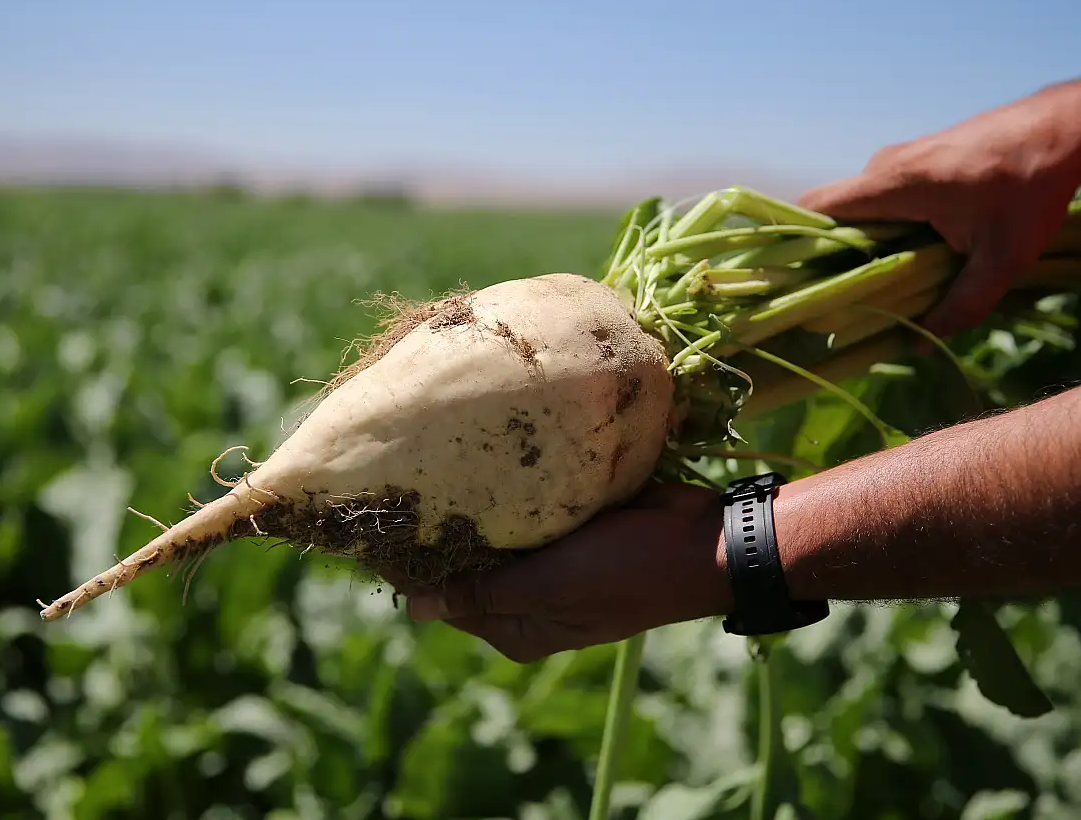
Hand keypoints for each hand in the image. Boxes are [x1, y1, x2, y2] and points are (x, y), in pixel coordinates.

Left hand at [395, 482, 731, 662]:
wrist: (707, 544)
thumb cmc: (625, 572)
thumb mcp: (548, 588)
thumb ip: (482, 594)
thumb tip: (412, 609)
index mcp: (518, 627)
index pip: (443, 598)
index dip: (408, 564)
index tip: (373, 522)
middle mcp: (528, 598)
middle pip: (465, 566)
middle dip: (438, 529)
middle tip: (396, 477)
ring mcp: (551, 560)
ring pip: (493, 532)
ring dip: (470, 504)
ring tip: (427, 459)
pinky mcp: (570, 525)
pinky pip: (525, 507)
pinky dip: (506, 489)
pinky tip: (477, 454)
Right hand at [798, 84, 1080, 335]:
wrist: (1067, 128)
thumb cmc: (1033, 188)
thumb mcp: (1003, 258)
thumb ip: (961, 305)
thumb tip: (921, 341)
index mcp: (893, 184)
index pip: (816, 208)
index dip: (799, 245)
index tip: (800, 282)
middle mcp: (885, 166)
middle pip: (835, 215)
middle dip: (835, 256)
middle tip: (846, 298)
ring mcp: (900, 159)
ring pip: (861, 208)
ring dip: (866, 243)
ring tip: (883, 282)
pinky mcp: (918, 160)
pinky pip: (883, 198)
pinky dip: (886, 227)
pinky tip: (911, 253)